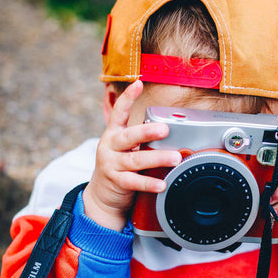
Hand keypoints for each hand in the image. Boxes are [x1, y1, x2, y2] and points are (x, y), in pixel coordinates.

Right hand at [83, 81, 181, 230]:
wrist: (102, 194)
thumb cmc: (121, 166)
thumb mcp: (126, 148)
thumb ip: (143, 139)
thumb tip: (174, 132)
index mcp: (114, 133)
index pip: (119, 112)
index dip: (128, 97)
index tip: (138, 83)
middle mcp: (110, 146)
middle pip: (129, 136)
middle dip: (147, 131)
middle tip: (165, 129)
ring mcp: (111, 164)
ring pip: (135, 160)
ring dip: (157, 158)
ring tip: (175, 158)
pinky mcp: (116, 182)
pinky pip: (134, 182)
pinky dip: (149, 183)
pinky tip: (162, 184)